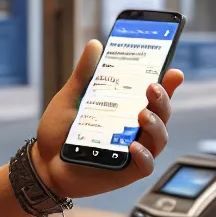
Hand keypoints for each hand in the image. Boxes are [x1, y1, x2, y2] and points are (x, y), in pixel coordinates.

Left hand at [31, 40, 184, 199]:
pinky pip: (146, 165)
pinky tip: (133, 146)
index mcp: (126, 109)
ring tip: (143, 114)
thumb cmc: (58, 131)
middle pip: (162, 114)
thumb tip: (95, 44)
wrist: (42, 162)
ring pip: (159, 139)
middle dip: (163, 100)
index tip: (173, 72)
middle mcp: (135, 129)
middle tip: (152, 87)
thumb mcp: (70, 98)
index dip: (168, 84)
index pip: (154, 96)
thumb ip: (84, 74)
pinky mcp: (126, 172)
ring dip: (156, 125)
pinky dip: (144, 156)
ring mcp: (133, 151)